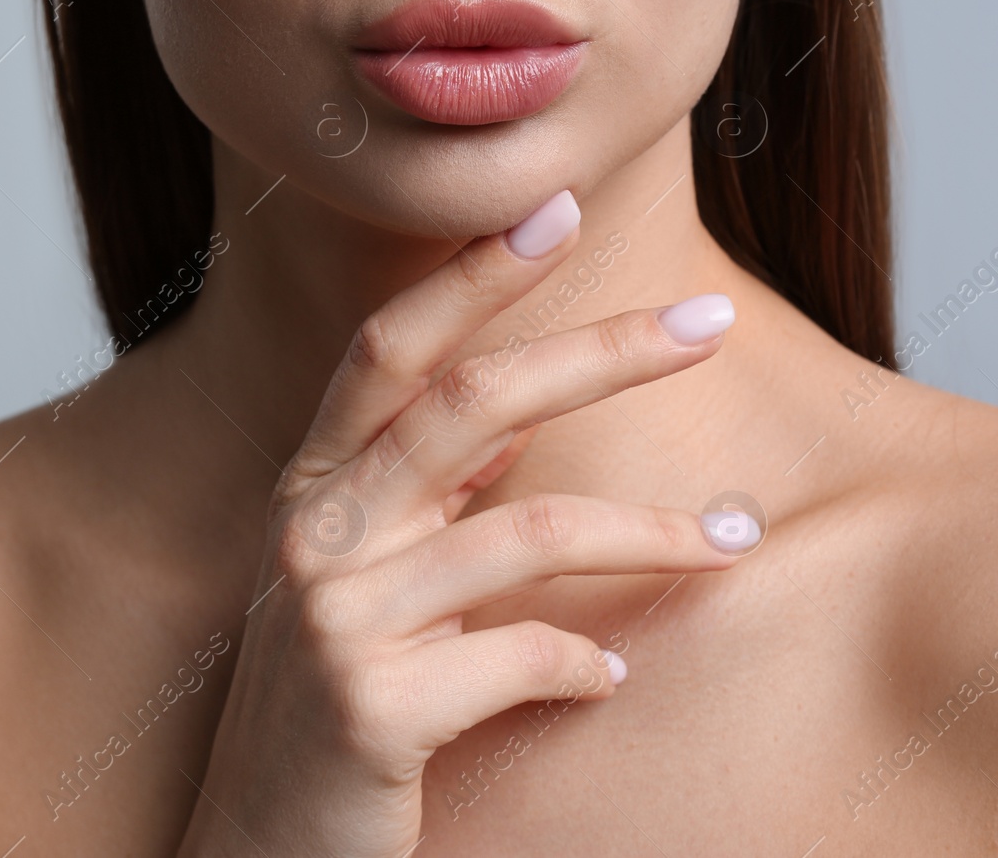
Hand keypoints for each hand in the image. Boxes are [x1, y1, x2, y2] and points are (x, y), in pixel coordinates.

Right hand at [177, 190, 749, 857]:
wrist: (261, 854)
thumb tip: (521, 419)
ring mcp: (336, 619)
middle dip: (603, 350)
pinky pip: (521, 658)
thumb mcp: (367, 579)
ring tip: (736, 537)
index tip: (564, 205)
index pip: (393, 347)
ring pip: (528, 531)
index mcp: (316, 487)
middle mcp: (314, 533)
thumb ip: (427, 496)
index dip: (475, 273)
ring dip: (651, 529)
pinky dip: (586, 665)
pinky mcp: (368, 709)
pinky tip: (612, 678)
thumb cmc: (332, 705)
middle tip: (712, 320)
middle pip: (471, 401)